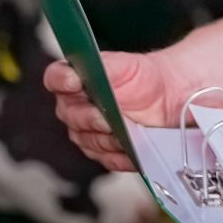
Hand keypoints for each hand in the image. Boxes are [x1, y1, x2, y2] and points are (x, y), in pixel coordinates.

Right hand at [45, 52, 177, 172]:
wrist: (166, 96)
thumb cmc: (143, 76)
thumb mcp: (128, 64)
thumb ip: (108, 66)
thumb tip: (95, 68)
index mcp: (75, 78)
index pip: (56, 77)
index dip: (62, 80)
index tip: (75, 82)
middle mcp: (74, 106)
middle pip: (71, 115)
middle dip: (91, 118)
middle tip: (109, 120)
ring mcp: (86, 131)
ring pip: (88, 141)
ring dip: (109, 139)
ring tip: (128, 135)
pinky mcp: (101, 151)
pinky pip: (106, 159)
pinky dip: (121, 156)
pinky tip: (133, 151)